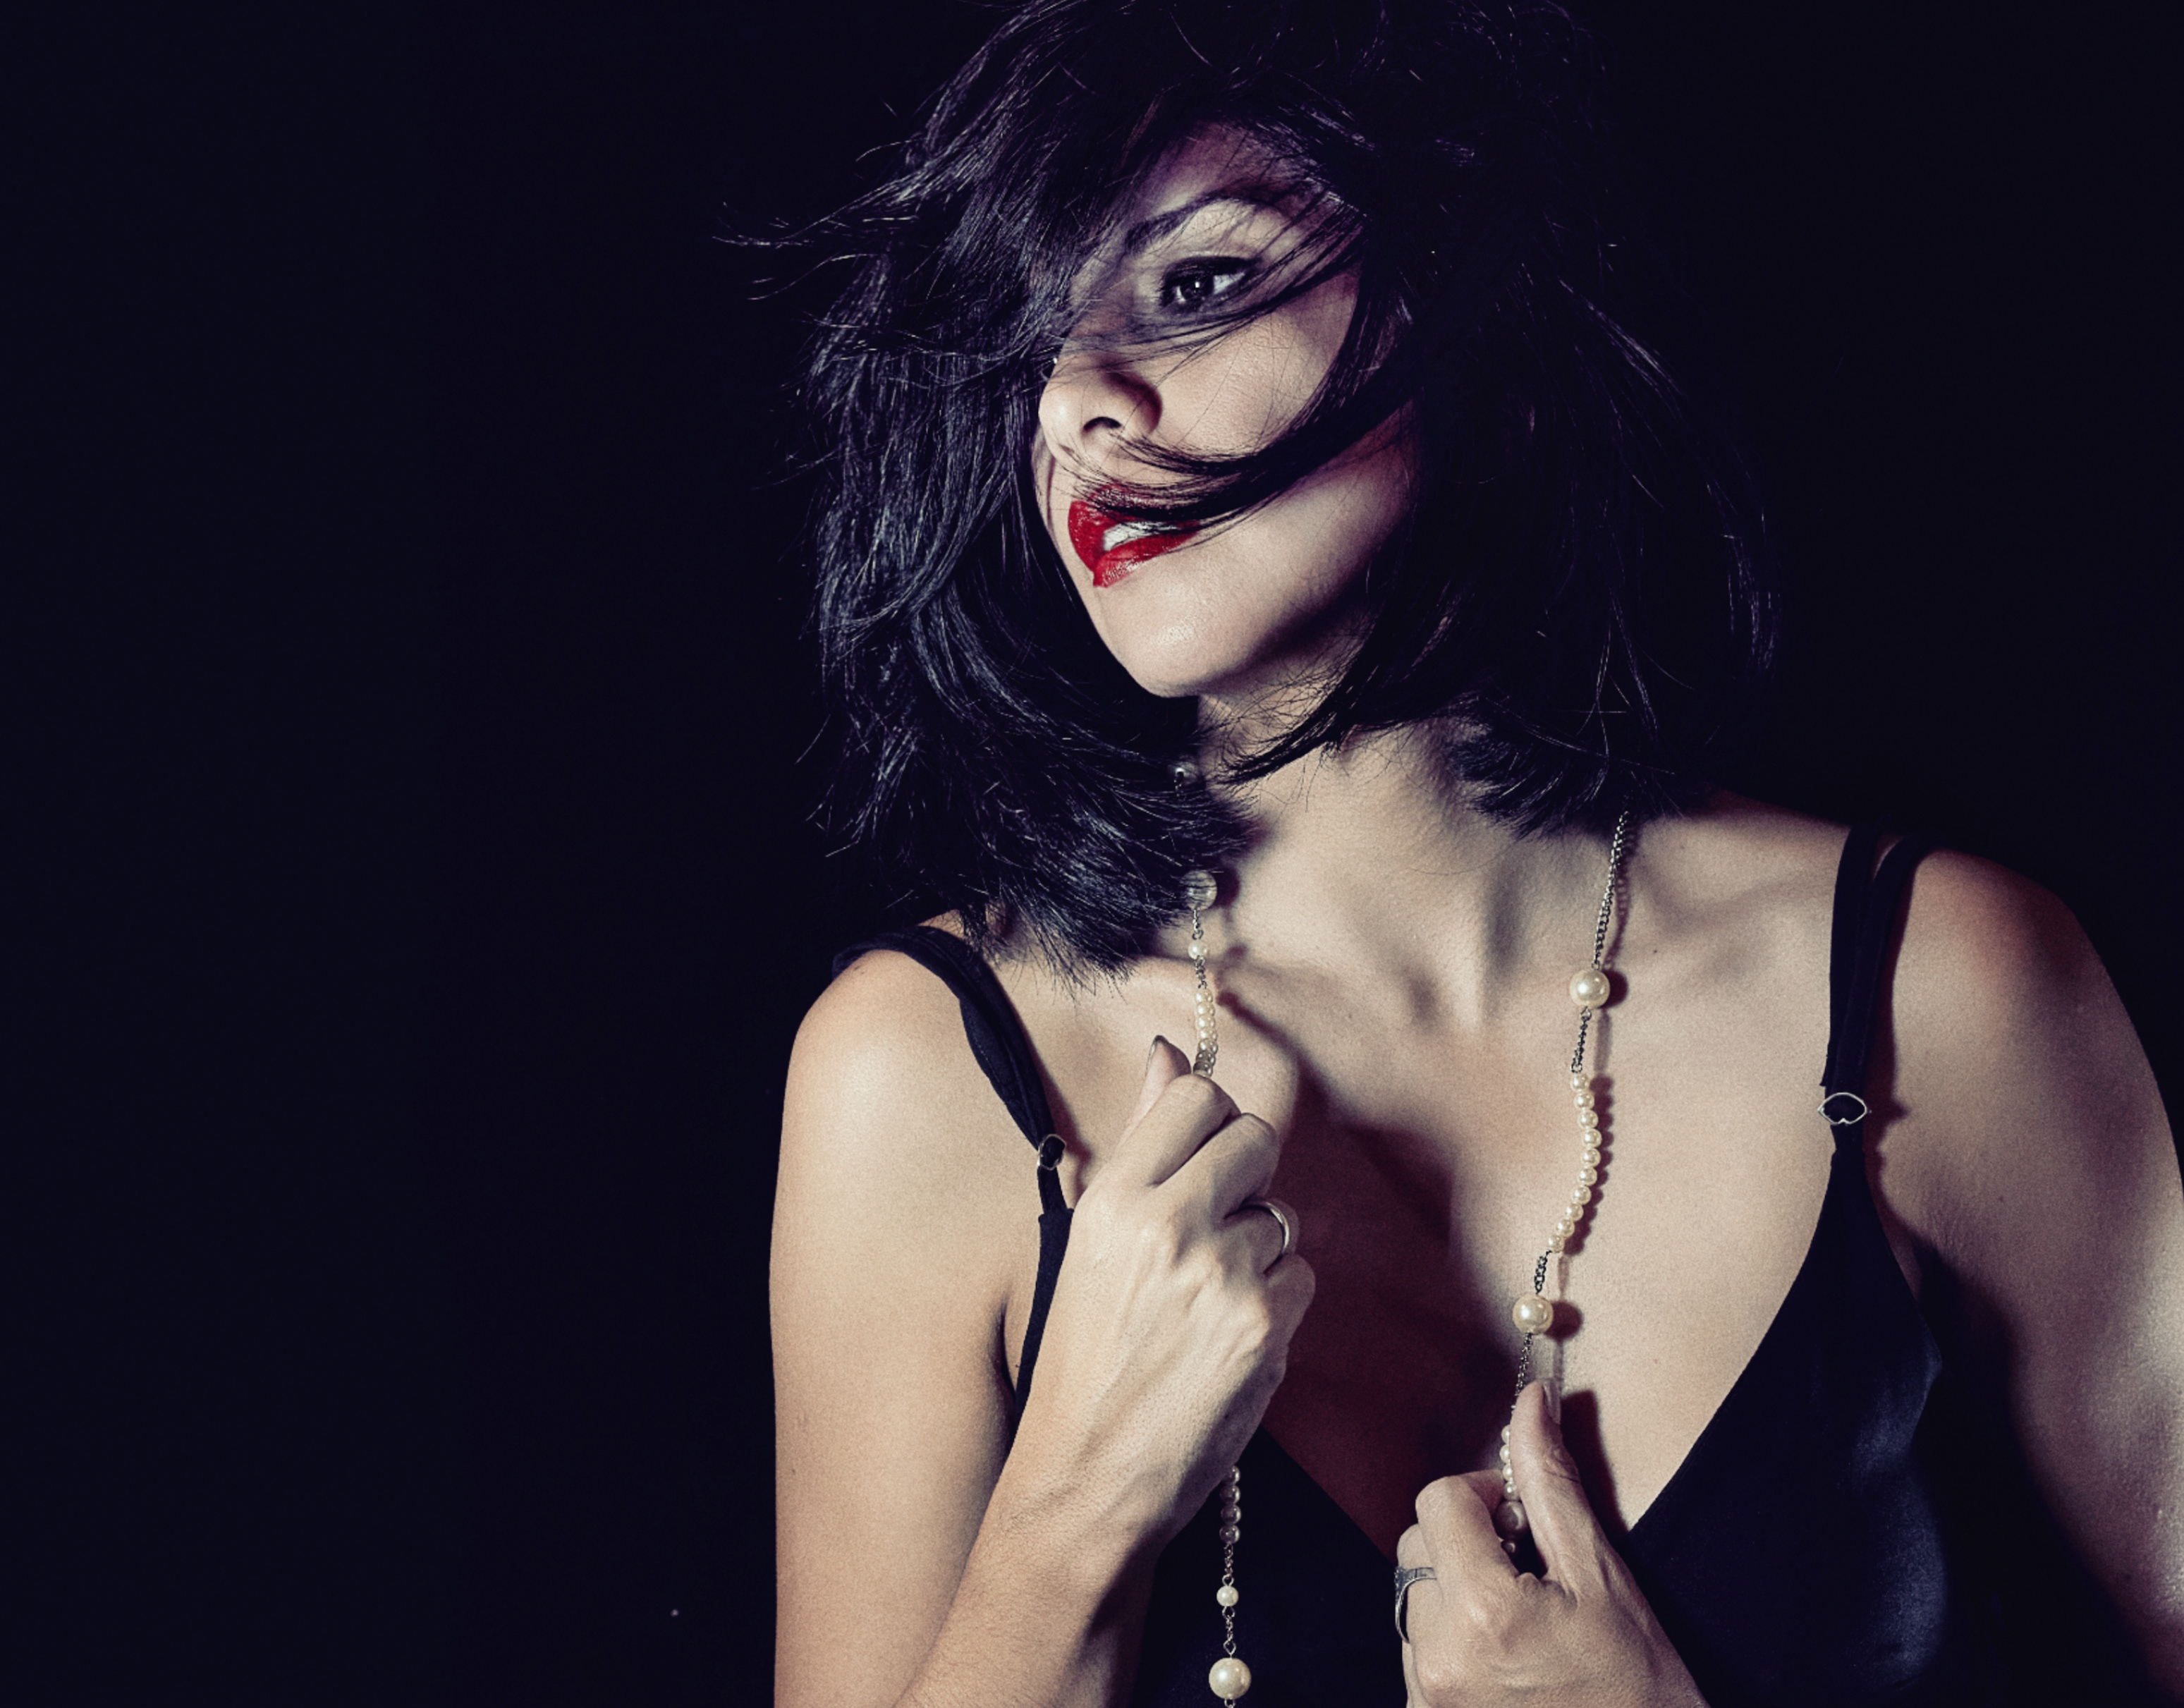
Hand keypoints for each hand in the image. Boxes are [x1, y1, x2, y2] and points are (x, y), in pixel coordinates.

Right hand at [1008, 1038, 1314, 1549]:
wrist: (1087, 1475)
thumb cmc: (1085, 1356)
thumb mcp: (1090, 1239)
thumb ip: (1139, 1142)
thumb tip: (1167, 1053)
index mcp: (1113, 1196)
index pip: (1197, 1096)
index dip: (1210, 1125)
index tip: (1200, 1161)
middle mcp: (1168, 1223)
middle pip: (1256, 1138)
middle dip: (1246, 1175)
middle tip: (1213, 1228)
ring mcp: (1222, 1274)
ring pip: (1282, 1215)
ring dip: (1258, 1249)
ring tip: (1205, 1302)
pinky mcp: (1265, 1326)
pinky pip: (1301, 1276)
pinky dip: (1276, 1303)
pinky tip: (1229, 1338)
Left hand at [1397, 1383, 1705, 1707]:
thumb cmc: (1639, 1686)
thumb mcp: (1601, 1575)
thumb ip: (1552, 1482)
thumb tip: (1531, 1402)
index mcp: (1484, 1614)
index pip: (1438, 1502)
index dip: (1482, 1493)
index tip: (1519, 1515)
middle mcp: (1441, 1661)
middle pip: (1417, 1546)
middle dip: (1465, 1539)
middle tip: (1525, 1565)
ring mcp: (1427, 1700)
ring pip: (1412, 1596)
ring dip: (1453, 1588)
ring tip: (1518, 1616)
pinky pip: (1415, 1649)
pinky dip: (1448, 1635)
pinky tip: (1503, 1654)